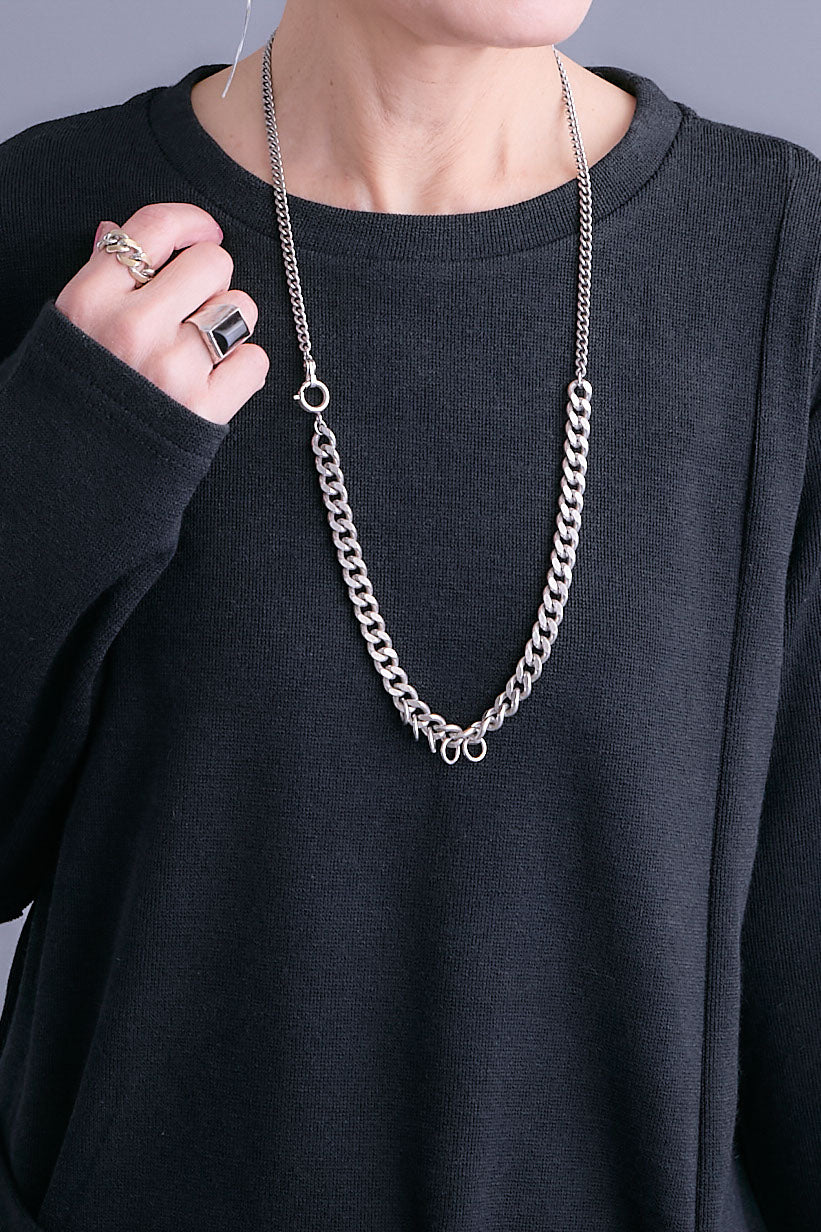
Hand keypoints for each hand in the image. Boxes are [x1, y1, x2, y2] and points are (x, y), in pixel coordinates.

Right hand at [54, 203, 269, 424]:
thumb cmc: (80, 391)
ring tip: (204, 348)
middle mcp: (132, 327)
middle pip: (212, 263)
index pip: (156, 227)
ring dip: (232, 324)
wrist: (77, 472)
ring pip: (242, 308)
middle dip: (212, 281)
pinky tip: (217, 381)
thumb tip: (115, 231)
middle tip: (196, 309)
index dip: (191, 222)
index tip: (205, 233)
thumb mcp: (71, 328)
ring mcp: (171, 367)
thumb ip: (98, 278)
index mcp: (90, 299)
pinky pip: (255, 360)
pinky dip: (244, 369)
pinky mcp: (205, 408)